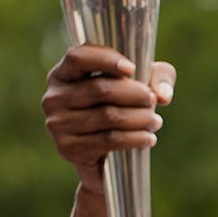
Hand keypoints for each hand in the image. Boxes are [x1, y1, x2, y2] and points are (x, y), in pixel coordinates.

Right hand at [41, 44, 176, 195]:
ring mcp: (58, 124)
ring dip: (139, 118)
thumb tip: (163, 94)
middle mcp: (54, 97)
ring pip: (107, 116)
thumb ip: (158, 77)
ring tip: (156, 121)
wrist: (104, 159)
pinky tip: (149, 139)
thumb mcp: (142, 84)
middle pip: (100, 89)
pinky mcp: (69, 149)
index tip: (133, 68)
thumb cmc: (122, 109)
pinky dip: (134, 139)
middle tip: (153, 100)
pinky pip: (108, 140)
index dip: (106, 59)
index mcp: (63, 74)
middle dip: (134, 94)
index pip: (78, 57)